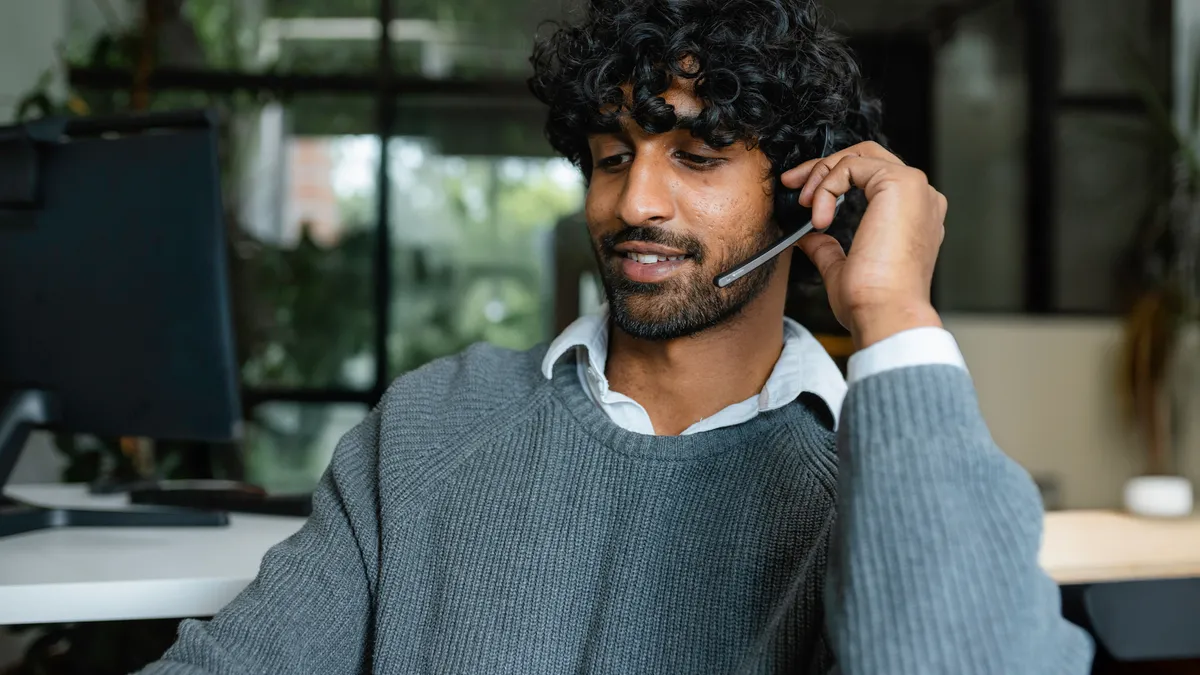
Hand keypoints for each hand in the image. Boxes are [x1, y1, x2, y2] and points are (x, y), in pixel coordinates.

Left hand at [781, 141, 946, 349]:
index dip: (832, 179)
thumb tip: (808, 237)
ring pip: (857, 156)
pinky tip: (819, 218)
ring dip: (821, 176)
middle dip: (822, 166)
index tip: (800, 194)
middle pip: (866, 156)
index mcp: (913, 215)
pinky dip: (826, 187)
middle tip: (791, 183)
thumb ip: (828, 249)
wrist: (887, 313)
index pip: (871, 176)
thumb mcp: (843, 269)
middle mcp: (920, 197)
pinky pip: (851, 166)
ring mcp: (914, 187)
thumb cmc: (873, 301)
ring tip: (804, 206)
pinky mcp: (901, 183)